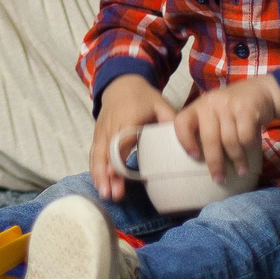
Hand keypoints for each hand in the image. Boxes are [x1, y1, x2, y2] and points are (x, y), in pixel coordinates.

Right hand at [89, 75, 176, 202]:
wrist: (121, 84)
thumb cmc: (143, 97)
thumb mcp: (160, 104)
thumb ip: (171, 120)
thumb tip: (186, 141)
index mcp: (127, 119)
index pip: (120, 141)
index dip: (117, 159)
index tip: (117, 176)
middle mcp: (111, 126)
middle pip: (106, 153)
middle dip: (107, 175)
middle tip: (112, 194)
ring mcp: (101, 132)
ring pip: (97, 155)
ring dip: (99, 175)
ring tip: (104, 194)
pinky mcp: (97, 136)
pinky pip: (93, 154)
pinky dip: (95, 170)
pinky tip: (99, 185)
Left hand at [173, 74, 279, 185]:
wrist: (260, 91)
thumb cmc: (233, 109)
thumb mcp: (215, 113)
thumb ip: (206, 129)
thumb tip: (198, 162)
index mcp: (198, 106)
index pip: (182, 122)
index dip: (185, 141)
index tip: (194, 157)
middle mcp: (210, 103)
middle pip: (209, 138)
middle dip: (214, 163)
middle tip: (219, 179)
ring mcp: (228, 105)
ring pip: (229, 140)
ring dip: (236, 160)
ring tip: (240, 171)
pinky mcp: (247, 108)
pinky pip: (245, 137)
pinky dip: (247, 151)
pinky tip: (249, 160)